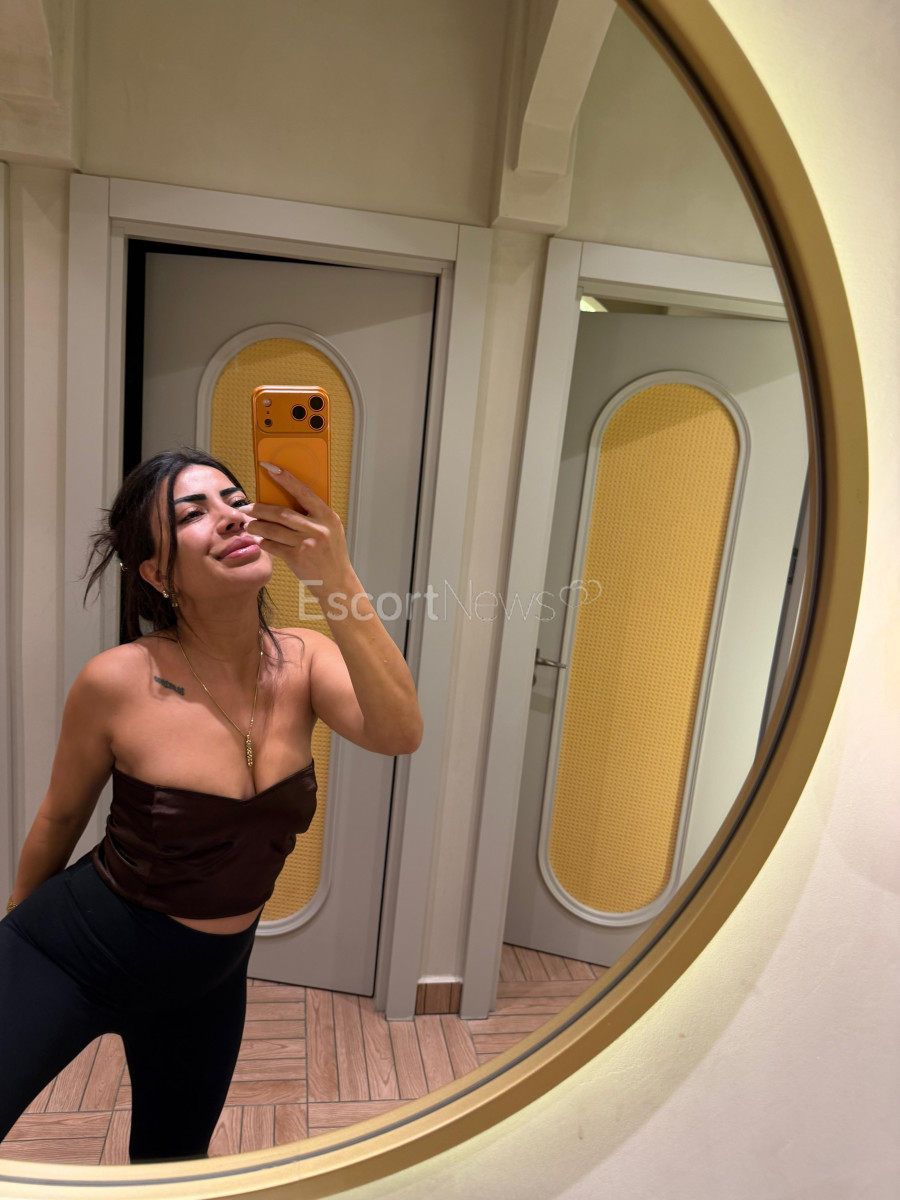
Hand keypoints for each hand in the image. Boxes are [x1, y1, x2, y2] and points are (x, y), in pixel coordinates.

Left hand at [247, 465, 351, 589]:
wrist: (337, 582)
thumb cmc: (332, 553)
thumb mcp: (331, 529)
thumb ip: (314, 515)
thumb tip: (286, 499)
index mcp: (327, 516)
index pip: (304, 492)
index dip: (286, 479)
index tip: (269, 468)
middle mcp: (318, 529)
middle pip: (281, 513)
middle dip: (260, 509)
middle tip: (247, 507)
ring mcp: (306, 544)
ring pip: (273, 530)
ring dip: (256, 526)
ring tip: (249, 524)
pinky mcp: (297, 558)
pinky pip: (273, 546)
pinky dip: (263, 542)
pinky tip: (258, 540)